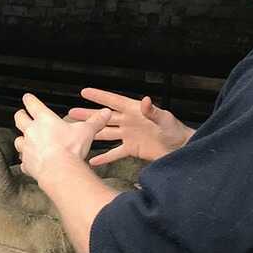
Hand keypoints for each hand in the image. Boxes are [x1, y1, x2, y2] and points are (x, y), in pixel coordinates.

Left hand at [14, 93, 110, 187]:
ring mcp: (27, 148)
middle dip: (20, 116)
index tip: (27, 98)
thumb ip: (95, 122)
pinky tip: (30, 163)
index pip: (32, 104)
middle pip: (19, 119)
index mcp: (45, 120)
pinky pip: (23, 161)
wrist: (59, 169)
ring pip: (18, 140)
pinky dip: (26, 161)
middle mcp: (32, 131)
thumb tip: (104, 113)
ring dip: (21, 139)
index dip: (29, 99)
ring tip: (25, 141)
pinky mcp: (27, 163)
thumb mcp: (86, 132)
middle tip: (22, 114)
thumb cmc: (70, 148)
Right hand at [67, 87, 193, 164]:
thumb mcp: (165, 119)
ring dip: (92, 133)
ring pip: (106, 133)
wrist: (181, 149)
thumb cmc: (175, 131)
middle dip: (89, 115)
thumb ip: (153, 111)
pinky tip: (92, 160)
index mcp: (135, 111)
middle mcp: (129, 122)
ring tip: (77, 132)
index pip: (114, 102)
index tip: (84, 92)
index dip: (99, 97)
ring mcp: (129, 135)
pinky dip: (104, 157)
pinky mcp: (131, 149)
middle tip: (71, 113)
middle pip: (105, 118)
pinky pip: (114, 153)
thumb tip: (145, 100)